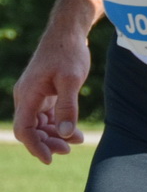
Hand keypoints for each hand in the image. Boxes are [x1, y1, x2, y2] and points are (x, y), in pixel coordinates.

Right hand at [11, 33, 89, 164]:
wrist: (68, 32)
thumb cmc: (69, 53)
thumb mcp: (71, 79)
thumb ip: (67, 106)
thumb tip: (65, 133)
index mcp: (28, 95)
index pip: (24, 129)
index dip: (35, 146)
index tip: (49, 159)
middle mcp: (26, 97)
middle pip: (31, 129)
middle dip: (48, 142)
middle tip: (69, 149)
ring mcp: (34, 95)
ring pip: (39, 124)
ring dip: (54, 135)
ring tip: (76, 142)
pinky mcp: (44, 93)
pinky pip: (46, 115)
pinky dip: (58, 124)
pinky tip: (74, 131)